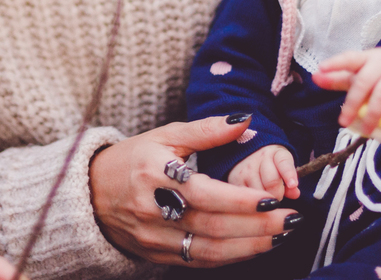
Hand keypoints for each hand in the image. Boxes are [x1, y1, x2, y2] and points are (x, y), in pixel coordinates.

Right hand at [89, 115, 300, 266]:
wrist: (90, 193)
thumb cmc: (132, 159)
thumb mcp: (165, 135)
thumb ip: (207, 130)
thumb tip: (245, 120)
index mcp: (154, 175)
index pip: (204, 194)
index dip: (240, 200)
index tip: (272, 198)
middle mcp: (152, 210)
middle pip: (212, 226)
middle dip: (256, 226)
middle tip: (290, 219)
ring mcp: (153, 237)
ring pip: (208, 250)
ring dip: (249, 245)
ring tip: (280, 234)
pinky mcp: (157, 255)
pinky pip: (199, 261)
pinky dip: (230, 256)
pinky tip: (254, 246)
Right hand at [227, 145, 299, 199]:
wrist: (247, 154)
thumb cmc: (272, 166)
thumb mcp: (284, 168)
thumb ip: (291, 181)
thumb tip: (295, 193)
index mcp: (275, 153)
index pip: (283, 162)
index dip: (289, 174)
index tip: (293, 184)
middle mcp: (258, 158)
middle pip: (272, 183)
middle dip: (277, 195)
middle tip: (276, 197)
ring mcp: (244, 169)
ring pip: (258, 194)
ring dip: (264, 202)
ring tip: (264, 198)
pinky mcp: (233, 180)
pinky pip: (245, 199)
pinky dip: (252, 205)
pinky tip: (253, 203)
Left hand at [313, 48, 380, 134]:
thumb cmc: (379, 74)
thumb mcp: (360, 72)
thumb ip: (337, 77)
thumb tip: (314, 77)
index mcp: (367, 58)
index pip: (350, 58)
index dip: (336, 63)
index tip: (321, 68)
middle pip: (365, 80)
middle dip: (353, 103)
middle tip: (343, 123)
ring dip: (373, 113)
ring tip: (365, 131)